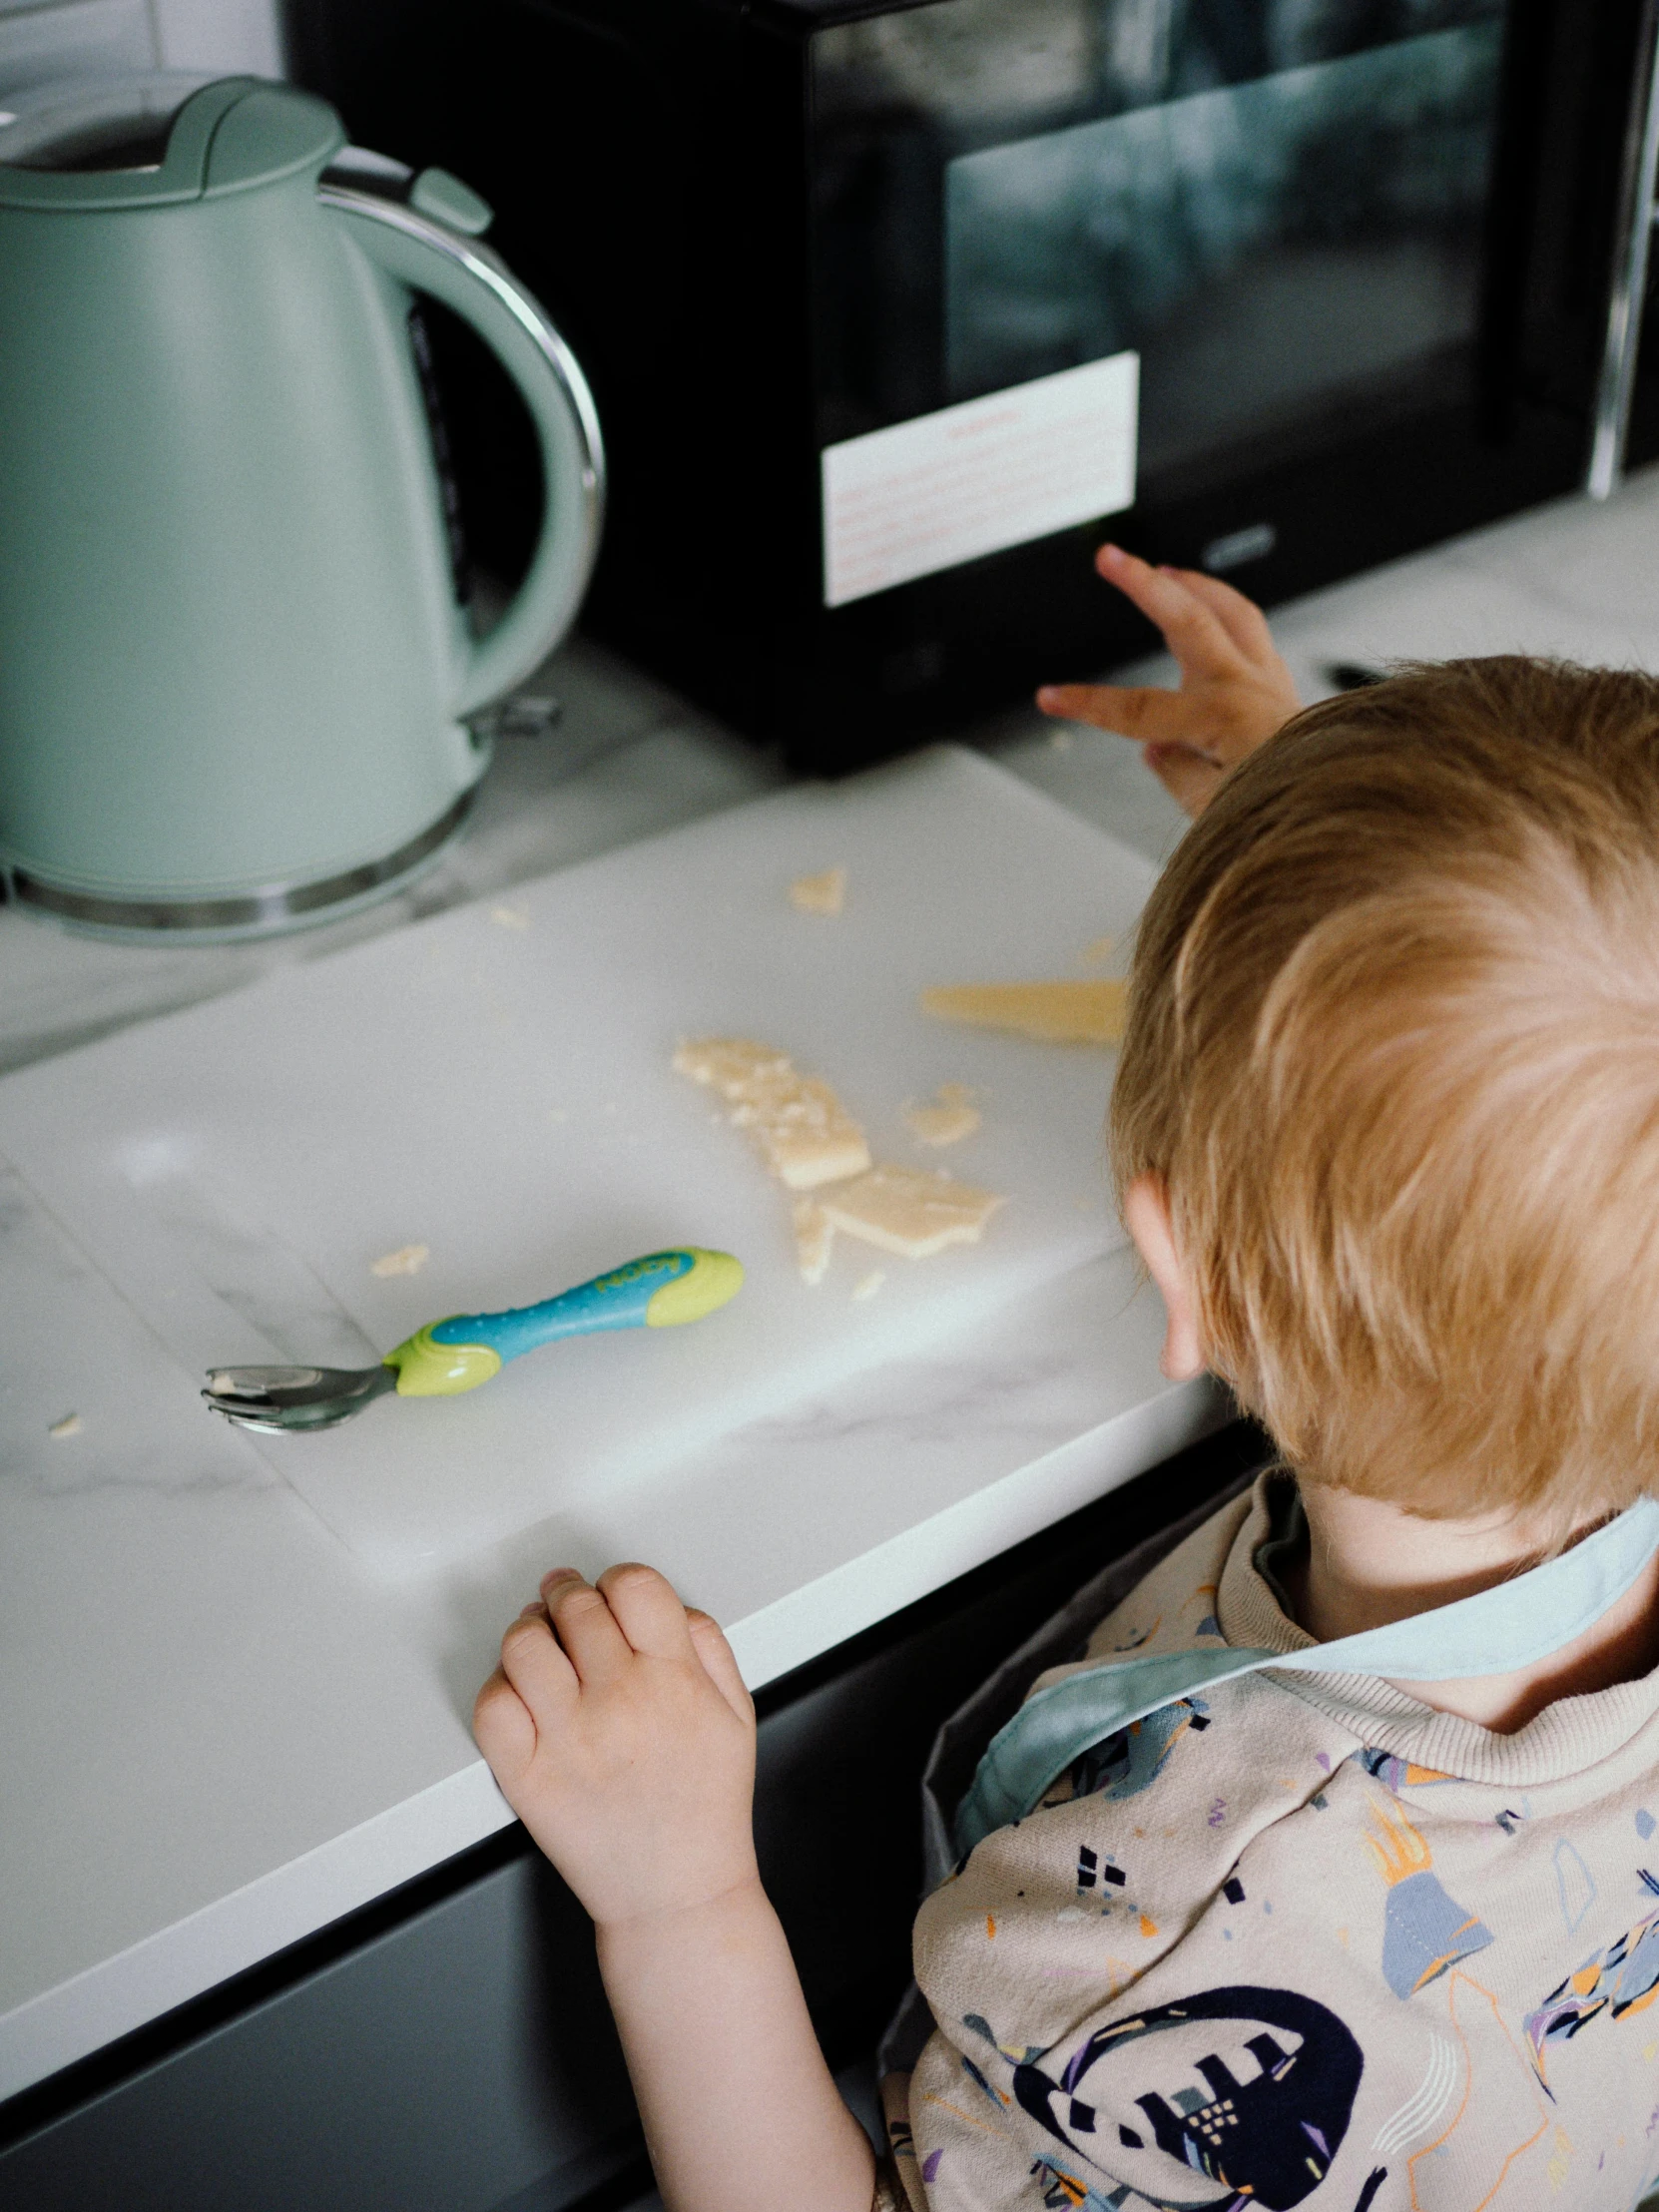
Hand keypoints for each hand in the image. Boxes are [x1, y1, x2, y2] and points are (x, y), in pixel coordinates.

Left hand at [474, 1563, 758, 1928]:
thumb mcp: (737, 1713)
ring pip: (524, 1644)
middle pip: (575, 1605)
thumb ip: (708, 1645)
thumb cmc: (706, 1807)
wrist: (677, 1892)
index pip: (633, 1585)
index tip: (611, 1591)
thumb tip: (669, 1604)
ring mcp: (568, 1739)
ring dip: (530, 1631)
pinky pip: (493, 1705)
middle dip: (569, 1595)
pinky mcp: (528, 1777)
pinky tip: (521, 1692)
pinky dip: (500, 1687)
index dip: (617, 1579)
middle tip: (566, 1604)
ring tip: (540, 1640)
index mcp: (674, 1679)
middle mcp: (618, 1701)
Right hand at [1037, 542, 1300, 815]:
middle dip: (1143, 584)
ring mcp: (1271, 684)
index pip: (1137, 708)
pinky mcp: (1284, 691)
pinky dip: (1226, 614)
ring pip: (1231, 612)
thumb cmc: (1285, 816)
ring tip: (1162, 570)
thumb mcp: (1214, 812)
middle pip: (1187, 619)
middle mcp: (1248, 689)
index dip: (1087, 702)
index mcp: (1222, 719)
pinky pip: (1253, 635)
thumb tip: (1155, 750)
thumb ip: (1177, 774)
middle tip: (1110, 556)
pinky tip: (1210, 614)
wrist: (1344, 814)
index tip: (1050, 696)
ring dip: (1194, 585)